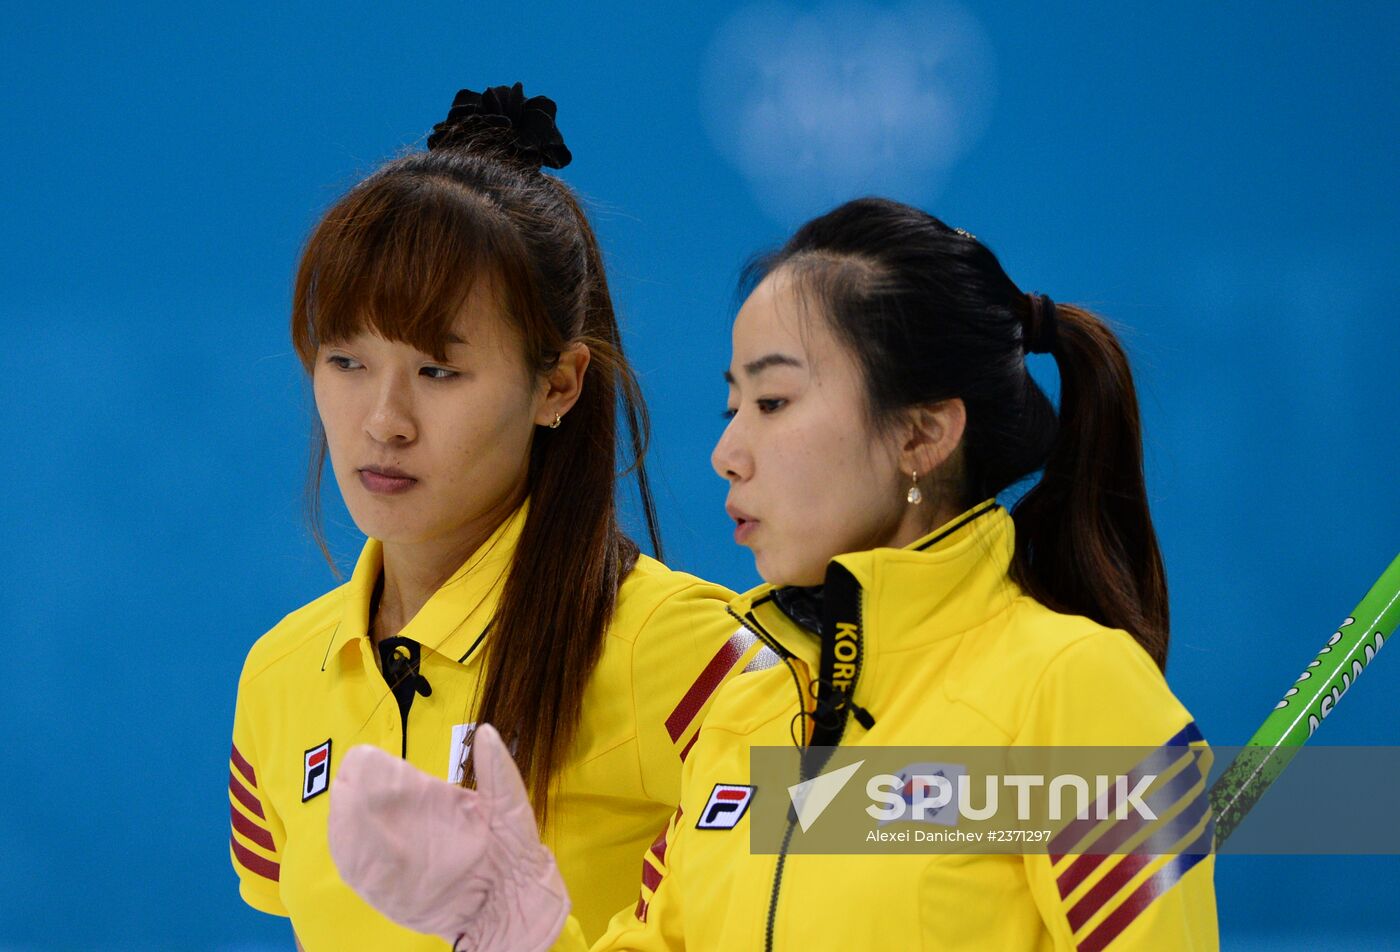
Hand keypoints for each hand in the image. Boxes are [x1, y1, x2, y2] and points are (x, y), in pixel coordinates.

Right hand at [328, 724, 569, 951]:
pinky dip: (352, 859)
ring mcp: (399, 862)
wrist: (517, 907)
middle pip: (371, 809)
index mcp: (435, 804)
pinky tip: (347, 843)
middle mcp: (412, 830)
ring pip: (361, 839)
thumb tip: (487, 730)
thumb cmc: (517, 854)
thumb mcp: (510, 808)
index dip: (377, 770)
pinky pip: (364, 874)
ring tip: (343, 808)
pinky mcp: (394, 893)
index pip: (395, 782)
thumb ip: (498, 771)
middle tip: (349, 784)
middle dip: (355, 795)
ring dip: (348, 824)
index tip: (365, 759)